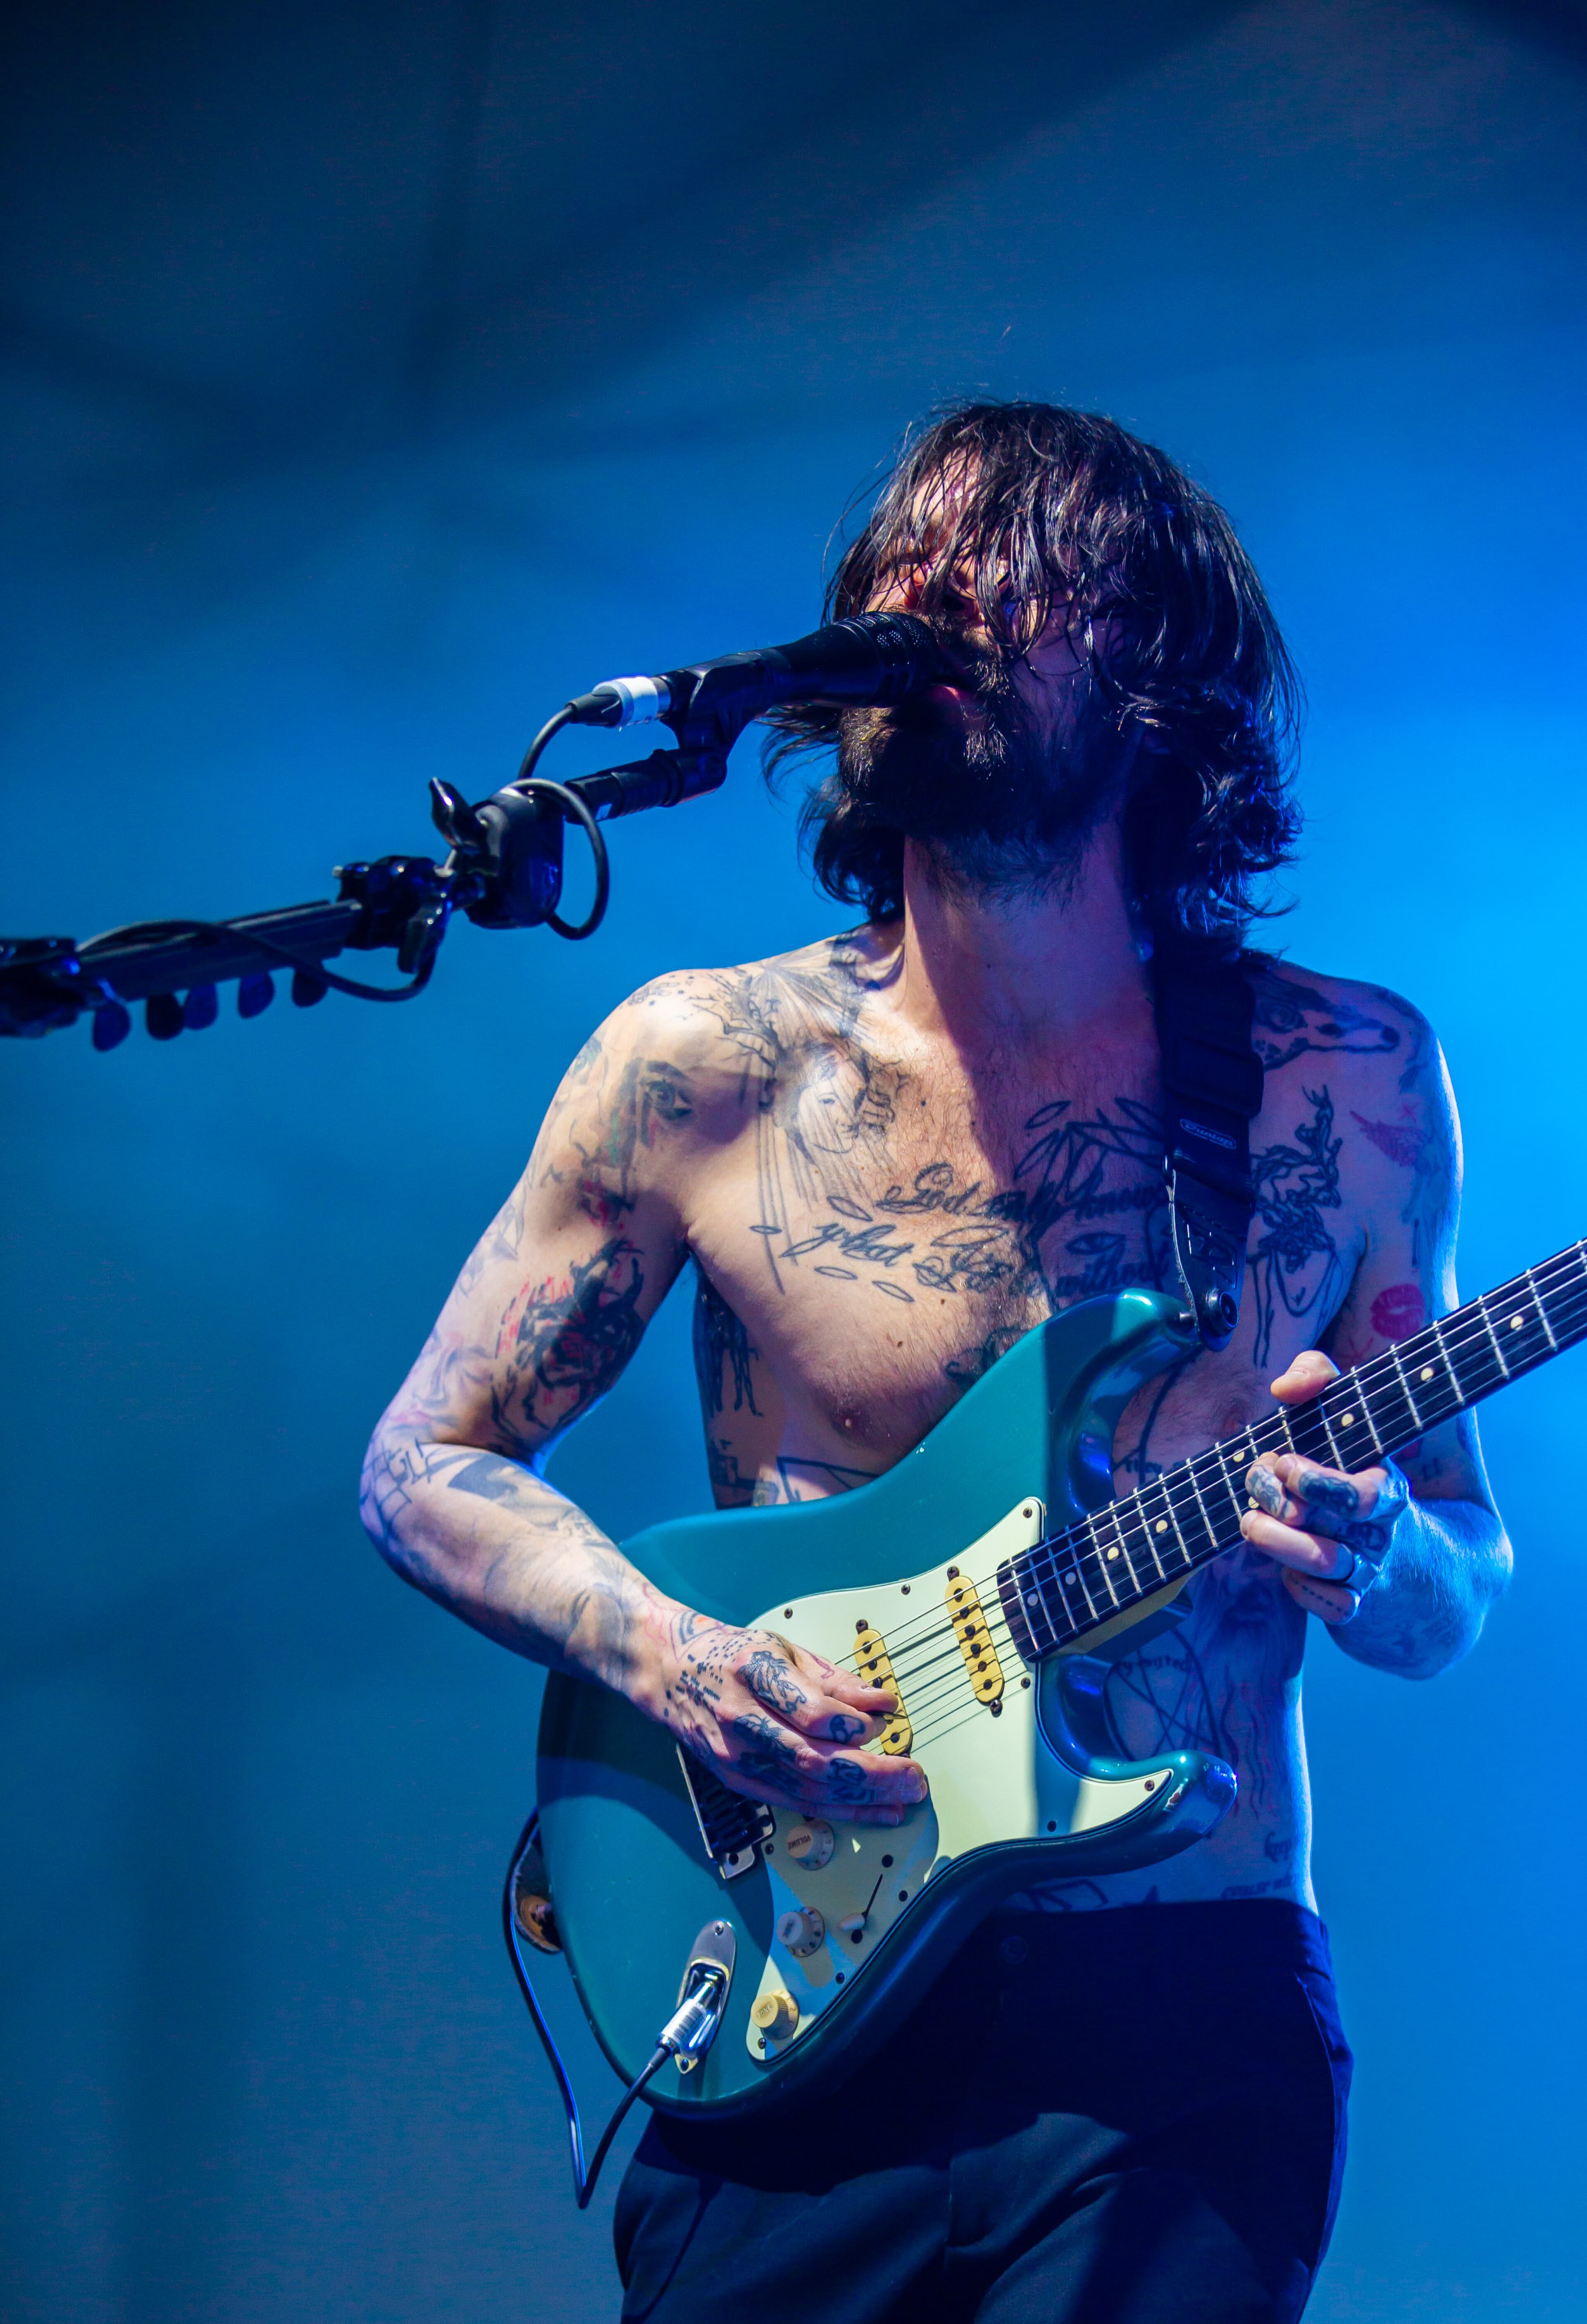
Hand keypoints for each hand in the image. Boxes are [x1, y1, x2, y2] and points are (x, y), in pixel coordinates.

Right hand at [651, 1610, 926, 1826]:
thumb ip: (833, 1679)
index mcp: (753, 1673)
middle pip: (812, 1758)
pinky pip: (794, 1802)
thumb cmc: (730, 1656)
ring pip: (806, 1788)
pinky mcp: (738, 1780)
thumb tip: (881, 1702)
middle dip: (870, 1773)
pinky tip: (871, 1810)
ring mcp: (737, 1756)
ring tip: (904, 1798)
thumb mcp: (781, 1649)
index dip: (850, 1722)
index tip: (885, 1719)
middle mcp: (741, 1719)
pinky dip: (838, 1810)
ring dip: (862, 1799)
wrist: (669, 1672)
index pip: (807, 1709)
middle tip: (913, 1777)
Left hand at [1240, 1349, 1409, 1625]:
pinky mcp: (1359, 1605)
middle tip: (1258, 1486)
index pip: (1361, 1493)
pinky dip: (1303, 1589)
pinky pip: (1330, 1606)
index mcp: (1387, 1487)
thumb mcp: (1355, 1416)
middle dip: (1284, 1511)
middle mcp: (1380, 1531)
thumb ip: (1321, 1377)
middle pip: (1335, 1527)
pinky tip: (1287, 1570)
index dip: (1317, 1483)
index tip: (1283, 1464)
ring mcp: (1369, 1570)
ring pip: (1325, 1565)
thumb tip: (1284, 1386)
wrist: (1426, 1562)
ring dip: (1279, 1544)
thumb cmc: (1367, 1471)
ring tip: (1251, 1523)